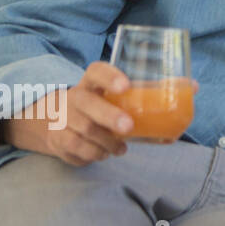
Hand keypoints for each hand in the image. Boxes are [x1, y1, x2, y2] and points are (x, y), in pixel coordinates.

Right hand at [0, 62, 134, 164]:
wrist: (54, 122)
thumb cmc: (95, 111)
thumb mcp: (109, 102)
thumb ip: (136, 111)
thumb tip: (171, 134)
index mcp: (90, 83)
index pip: (97, 72)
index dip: (110, 77)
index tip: (126, 86)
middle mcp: (73, 97)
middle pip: (87, 103)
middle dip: (109, 116)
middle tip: (129, 127)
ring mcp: (61, 118)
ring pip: (83, 130)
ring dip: (106, 142)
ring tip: (120, 149)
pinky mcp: (56, 139)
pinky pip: (74, 148)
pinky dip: (93, 154)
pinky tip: (103, 154)